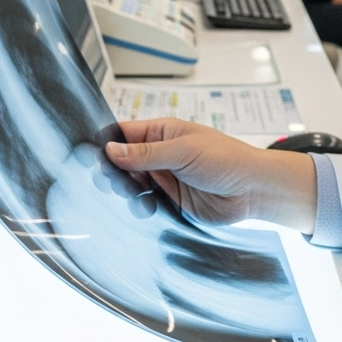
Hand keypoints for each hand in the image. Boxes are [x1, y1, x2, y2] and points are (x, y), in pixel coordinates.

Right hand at [105, 118, 316, 231]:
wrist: (253, 191)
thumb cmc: (227, 160)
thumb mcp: (184, 151)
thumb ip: (146, 153)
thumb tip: (110, 150)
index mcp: (162, 133)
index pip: (124, 134)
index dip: (106, 144)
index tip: (88, 156)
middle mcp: (159, 156)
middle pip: (122, 162)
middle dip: (113, 172)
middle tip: (114, 182)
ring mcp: (164, 179)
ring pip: (130, 186)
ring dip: (126, 192)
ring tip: (134, 195)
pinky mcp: (169, 202)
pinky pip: (144, 205)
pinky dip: (139, 208)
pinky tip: (146, 208)